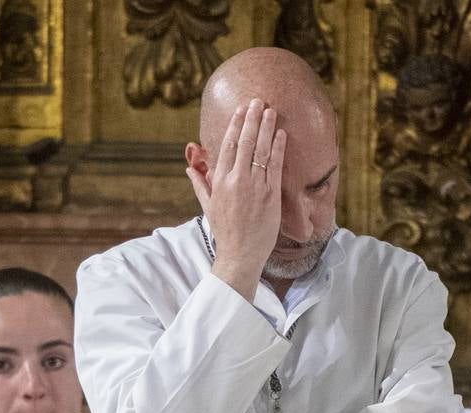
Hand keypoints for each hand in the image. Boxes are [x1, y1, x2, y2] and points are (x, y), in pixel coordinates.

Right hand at [186, 99, 286, 300]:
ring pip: (261, 150)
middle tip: (258, 101)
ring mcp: (255, 187)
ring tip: (271, 110)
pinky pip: (275, 166)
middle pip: (245, 142)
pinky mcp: (271, 195)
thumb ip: (200, 184)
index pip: (227, 145)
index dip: (235, 125)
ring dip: (266, 128)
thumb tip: (189, 167)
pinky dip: (278, 148)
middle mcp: (237, 180)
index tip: (240, 110)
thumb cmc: (225, 231)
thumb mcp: (208, 206)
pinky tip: (281, 133)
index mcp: (220, 181)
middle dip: (251, 119)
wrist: (240, 254)